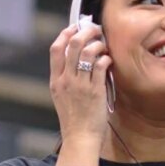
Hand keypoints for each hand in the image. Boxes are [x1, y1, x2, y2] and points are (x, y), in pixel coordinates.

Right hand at [48, 20, 111, 147]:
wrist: (79, 137)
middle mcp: (66, 80)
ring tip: (104, 47)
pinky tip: (108, 60)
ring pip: (88, 52)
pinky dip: (106, 58)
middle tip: (95, 31)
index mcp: (55, 80)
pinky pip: (101, 65)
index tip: (75, 27)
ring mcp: (80, 85)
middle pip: (73, 45)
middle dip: (85, 32)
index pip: (55, 49)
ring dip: (98, 44)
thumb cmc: (74, 119)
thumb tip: (76, 58)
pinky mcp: (95, 90)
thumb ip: (65, 78)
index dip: (65, 34)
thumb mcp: (61, 96)